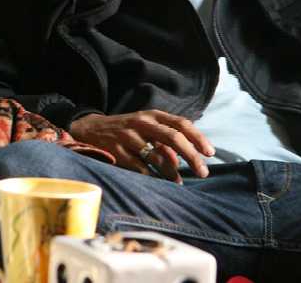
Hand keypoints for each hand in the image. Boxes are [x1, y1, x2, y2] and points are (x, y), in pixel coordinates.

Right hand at [69, 111, 214, 183]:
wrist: (89, 129)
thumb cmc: (125, 130)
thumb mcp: (145, 129)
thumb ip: (163, 142)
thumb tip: (178, 162)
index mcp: (152, 115)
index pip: (181, 124)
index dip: (198, 138)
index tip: (210, 153)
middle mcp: (142, 123)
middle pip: (174, 138)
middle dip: (192, 157)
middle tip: (203, 172)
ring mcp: (129, 137)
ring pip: (159, 158)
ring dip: (173, 174)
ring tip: (179, 184)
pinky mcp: (118, 152)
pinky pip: (142, 169)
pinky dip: (154, 179)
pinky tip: (160, 185)